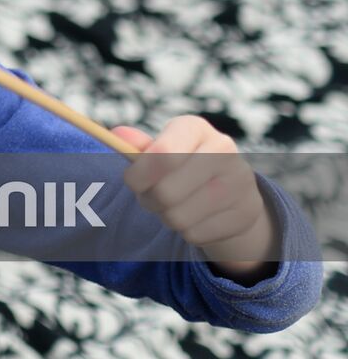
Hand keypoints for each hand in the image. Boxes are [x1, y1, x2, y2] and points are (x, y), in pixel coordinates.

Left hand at [114, 117, 277, 280]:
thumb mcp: (163, 149)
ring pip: (178, 217)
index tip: (131, 182)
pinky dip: (187, 232)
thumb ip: (139, 146)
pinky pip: (196, 235)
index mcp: (195, 128)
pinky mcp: (245, 213)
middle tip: (152, 197)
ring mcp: (239, 182)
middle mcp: (222, 150)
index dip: (138, 174)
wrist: (234, 188)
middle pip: (166, 192)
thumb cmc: (184, 165)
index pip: (161, 155)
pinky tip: (197, 217)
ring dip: (166, 217)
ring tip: (174, 206)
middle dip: (149, 200)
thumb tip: (117, 134)